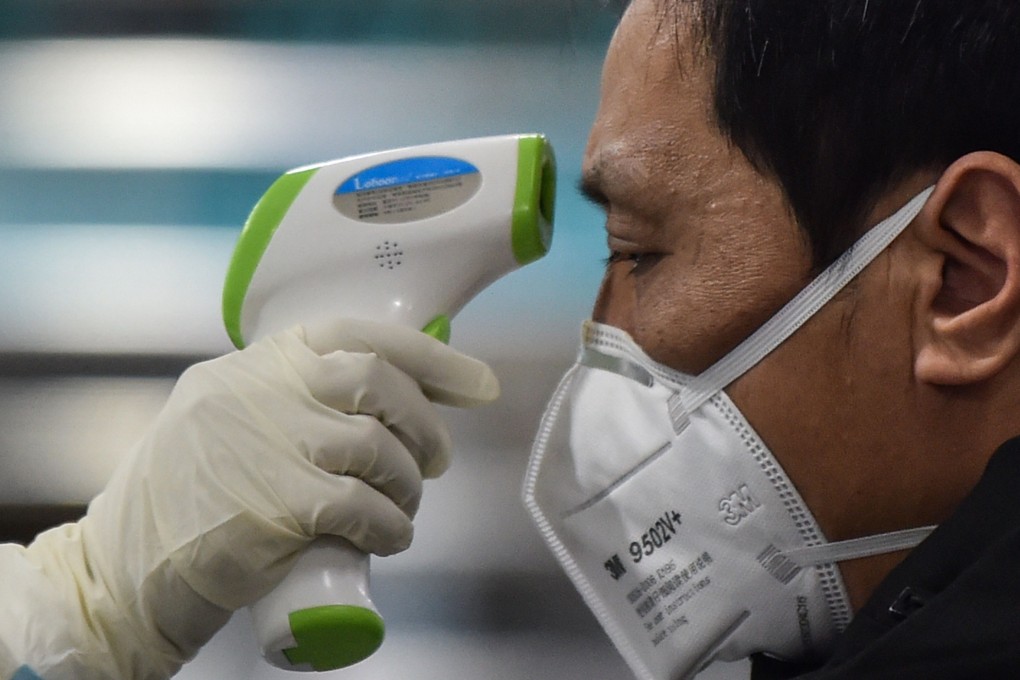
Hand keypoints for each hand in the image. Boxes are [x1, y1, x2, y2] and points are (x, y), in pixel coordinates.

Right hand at [14, 320, 497, 678]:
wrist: (121, 572)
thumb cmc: (190, 501)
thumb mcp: (231, 422)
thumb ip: (294, 403)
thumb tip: (392, 404)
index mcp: (253, 364)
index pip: (354, 333)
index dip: (428, 357)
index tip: (476, 384)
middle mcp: (257, 390)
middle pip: (376, 381)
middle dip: (425, 423)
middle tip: (437, 460)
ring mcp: (262, 444)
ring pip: (376, 447)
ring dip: (409, 485)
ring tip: (404, 509)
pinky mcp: (271, 505)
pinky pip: (362, 506)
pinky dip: (391, 526)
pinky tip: (389, 538)